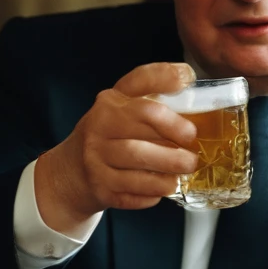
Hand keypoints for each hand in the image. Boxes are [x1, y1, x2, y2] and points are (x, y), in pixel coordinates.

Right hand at [34, 62, 199, 235]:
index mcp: (111, 102)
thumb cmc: (109, 140)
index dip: (165, 76)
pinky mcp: (100, 187)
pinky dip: (153, 192)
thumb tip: (196, 95)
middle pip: (143, 118)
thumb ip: (152, 102)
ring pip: (138, 158)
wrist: (71, 173)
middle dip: (176, 132)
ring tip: (185, 170)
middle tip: (194, 147)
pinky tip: (162, 189)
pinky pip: (133, 191)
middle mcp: (100, 124)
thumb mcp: (123, 113)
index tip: (187, 78)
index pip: (139, 81)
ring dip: (169, 166)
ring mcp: (96, 157)